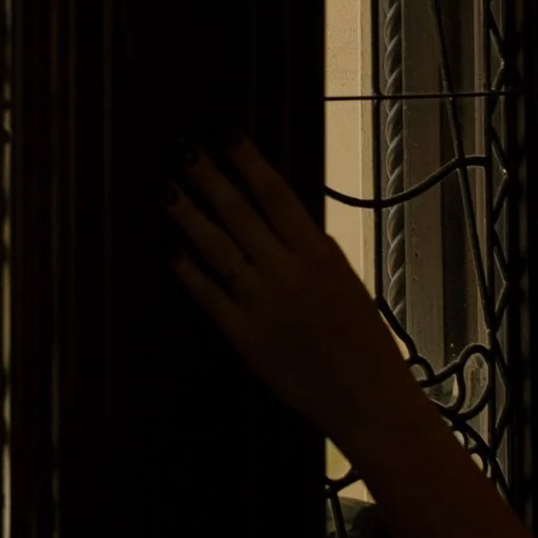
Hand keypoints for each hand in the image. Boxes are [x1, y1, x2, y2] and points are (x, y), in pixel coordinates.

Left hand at [168, 135, 415, 458]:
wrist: (368, 399)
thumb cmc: (366, 344)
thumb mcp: (347, 283)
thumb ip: (314, 253)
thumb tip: (285, 223)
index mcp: (320, 254)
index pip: (277, 195)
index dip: (249, 163)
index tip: (229, 137)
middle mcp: (288, 271)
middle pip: (240, 214)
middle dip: (209, 179)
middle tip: (186, 153)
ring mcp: (262, 303)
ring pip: (217, 248)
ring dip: (190, 216)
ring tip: (168, 191)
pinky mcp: (244, 336)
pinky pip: (209, 295)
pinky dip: (188, 271)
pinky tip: (172, 252)